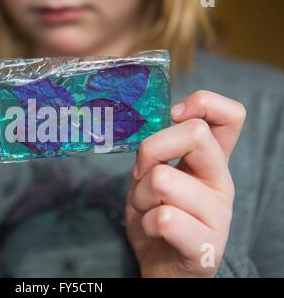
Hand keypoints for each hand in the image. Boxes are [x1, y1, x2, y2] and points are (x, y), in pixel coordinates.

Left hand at [125, 90, 245, 276]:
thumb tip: (157, 121)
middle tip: (141, 173)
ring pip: (162, 180)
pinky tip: (154, 231)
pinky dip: (145, 223)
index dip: (202, 103)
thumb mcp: (152, 176)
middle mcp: (221, 182)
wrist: (162, 266)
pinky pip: (163, 218)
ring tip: (147, 210)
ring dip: (140, 196)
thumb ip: (158, 152)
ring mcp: (218, 214)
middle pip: (194, 134)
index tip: (173, 116)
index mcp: (210, 162)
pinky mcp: (207, 245)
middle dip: (151, 150)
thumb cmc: (155, 216)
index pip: (230, 115)